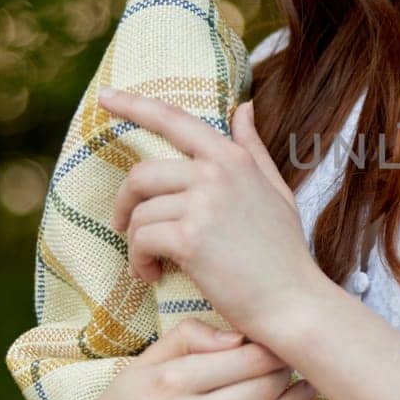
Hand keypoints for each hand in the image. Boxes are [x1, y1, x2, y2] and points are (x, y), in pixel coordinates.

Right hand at [52, 318, 318, 399]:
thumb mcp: (145, 363)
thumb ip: (188, 337)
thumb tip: (239, 336)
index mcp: (172, 381)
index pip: (246, 358)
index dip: (274, 349)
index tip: (284, 343)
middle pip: (262, 388)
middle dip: (288, 373)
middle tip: (301, 364)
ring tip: (309, 387)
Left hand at [98, 85, 316, 345]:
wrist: (293, 302)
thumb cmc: (284, 253)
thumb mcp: (276, 191)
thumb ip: (253, 148)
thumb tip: (244, 107)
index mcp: (234, 159)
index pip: (175, 120)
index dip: (135, 105)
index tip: (105, 98)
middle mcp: (217, 173)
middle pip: (142, 174)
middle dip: (125, 204)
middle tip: (125, 228)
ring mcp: (204, 204)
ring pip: (139, 213)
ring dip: (135, 242)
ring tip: (150, 263)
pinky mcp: (190, 238)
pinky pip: (141, 240)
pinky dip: (138, 261)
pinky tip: (152, 275)